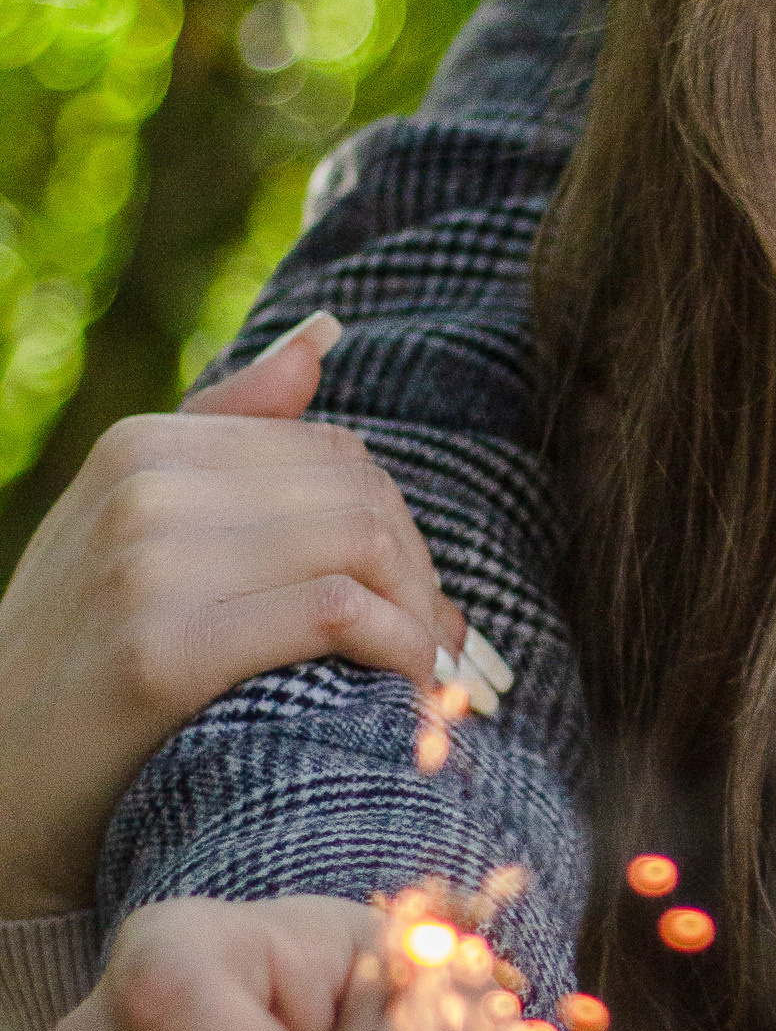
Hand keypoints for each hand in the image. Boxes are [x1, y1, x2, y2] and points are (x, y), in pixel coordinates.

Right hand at [0, 313, 468, 921]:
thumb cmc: (82, 666)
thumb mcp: (131, 532)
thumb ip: (226, 435)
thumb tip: (320, 339)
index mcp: (140, 446)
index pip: (336, 454)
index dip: (399, 529)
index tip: (418, 601)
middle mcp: (141, 488)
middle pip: (358, 499)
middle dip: (420, 577)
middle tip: (439, 649)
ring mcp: (146, 564)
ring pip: (359, 545)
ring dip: (420, 618)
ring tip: (427, 676)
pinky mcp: (162, 651)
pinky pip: (333, 612)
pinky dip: (398, 649)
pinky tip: (404, 691)